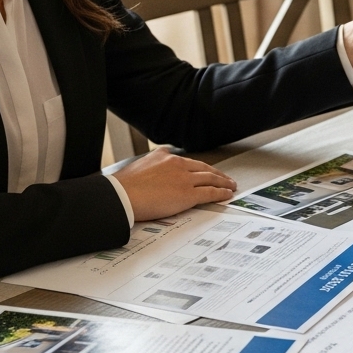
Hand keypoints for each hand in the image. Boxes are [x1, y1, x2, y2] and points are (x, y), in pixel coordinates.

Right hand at [111, 147, 237, 220]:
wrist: (121, 196)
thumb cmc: (124, 186)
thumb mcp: (140, 165)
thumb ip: (152, 162)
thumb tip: (153, 162)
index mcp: (165, 157)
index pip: (189, 162)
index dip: (201, 167)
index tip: (206, 171)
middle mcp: (177, 165)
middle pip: (204, 168)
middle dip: (217, 173)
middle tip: (225, 178)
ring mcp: (184, 179)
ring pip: (210, 178)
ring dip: (223, 182)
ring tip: (231, 186)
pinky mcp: (188, 194)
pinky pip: (210, 192)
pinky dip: (221, 193)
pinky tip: (227, 194)